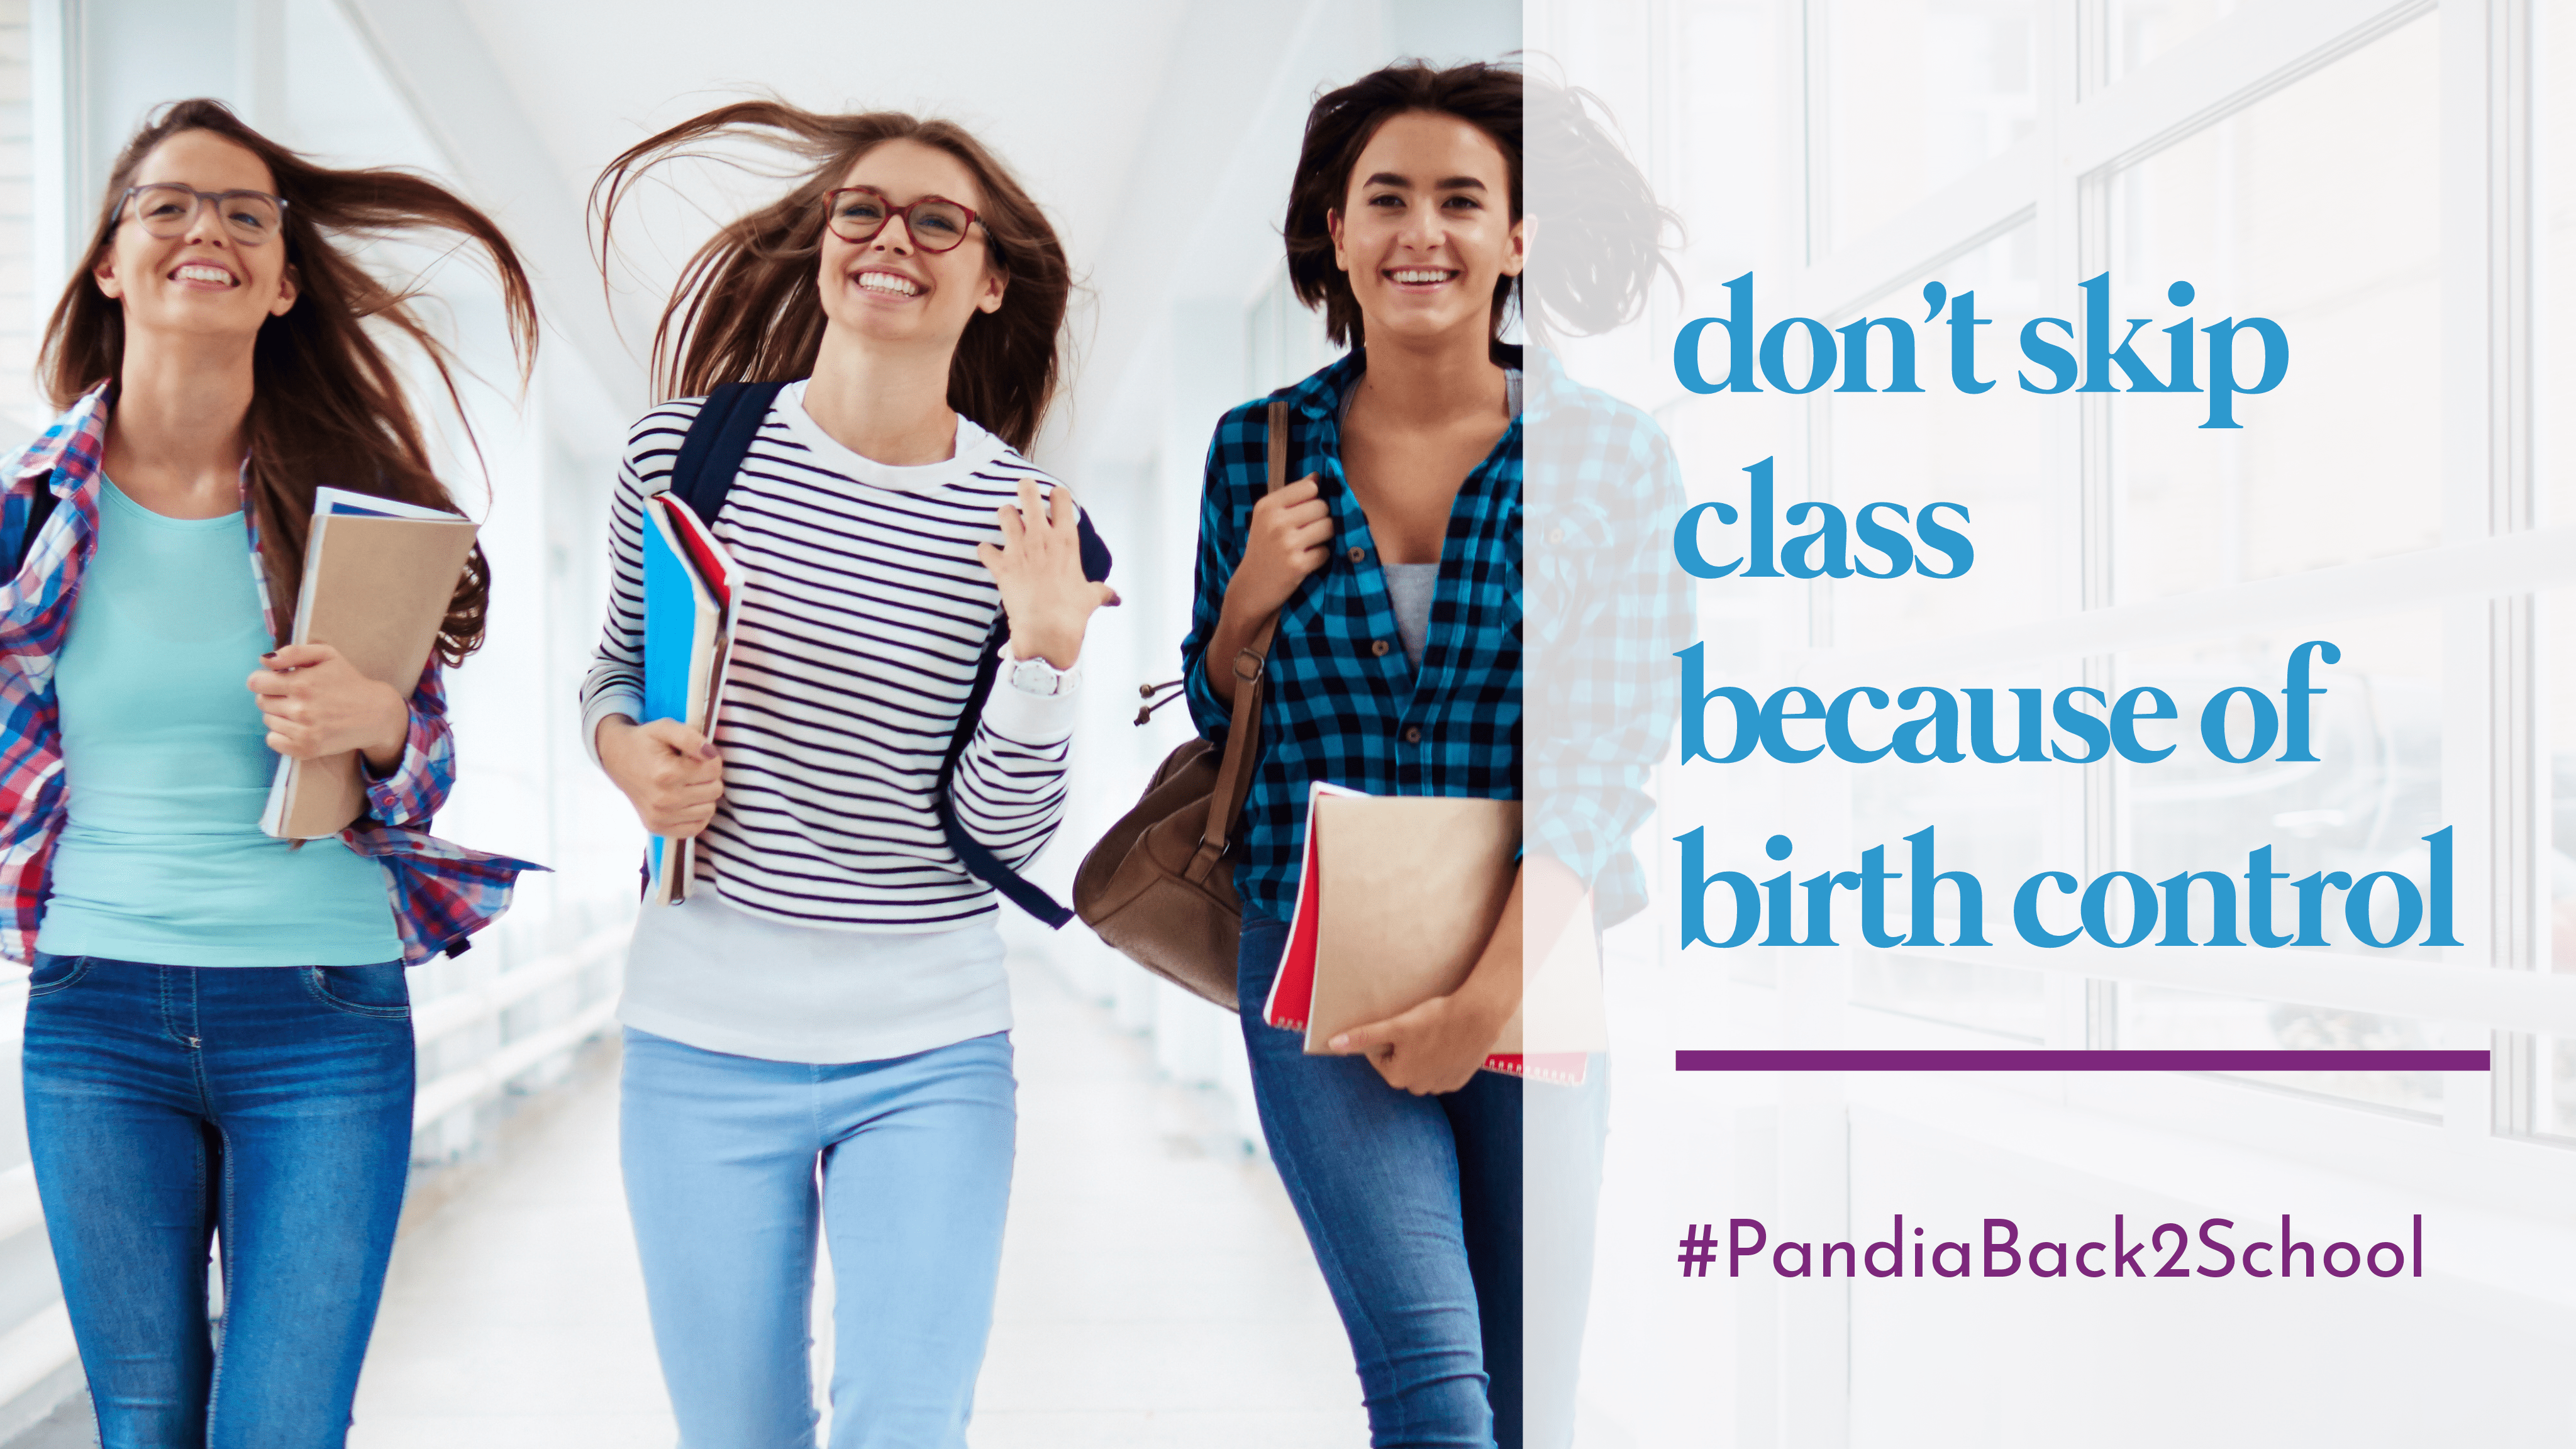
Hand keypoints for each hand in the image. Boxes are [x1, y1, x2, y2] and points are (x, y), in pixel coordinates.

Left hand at [247, 643, 409, 769]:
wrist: (376, 714)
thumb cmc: (349, 681)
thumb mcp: (327, 655)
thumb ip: (293, 652)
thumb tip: (264, 661)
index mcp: (302, 683)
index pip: (255, 682)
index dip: (265, 679)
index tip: (278, 680)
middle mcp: (300, 709)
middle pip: (260, 701)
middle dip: (274, 696)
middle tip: (296, 696)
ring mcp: (303, 732)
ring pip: (268, 720)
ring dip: (280, 715)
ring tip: (303, 711)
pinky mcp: (306, 749)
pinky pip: (273, 741)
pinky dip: (281, 735)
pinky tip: (299, 727)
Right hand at [596, 716, 723, 837]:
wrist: (617, 759)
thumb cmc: (644, 742)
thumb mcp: (665, 727)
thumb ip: (690, 737)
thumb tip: (711, 754)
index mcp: (666, 773)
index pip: (714, 769)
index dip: (711, 758)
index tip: (697, 755)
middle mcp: (663, 799)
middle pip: (715, 790)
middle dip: (709, 777)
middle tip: (692, 769)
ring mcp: (659, 817)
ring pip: (709, 809)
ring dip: (704, 795)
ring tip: (688, 783)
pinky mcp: (657, 828)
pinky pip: (696, 827)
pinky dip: (696, 814)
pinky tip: (686, 800)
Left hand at [977, 480, 1115, 668]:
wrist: (1047, 630)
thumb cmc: (1072, 612)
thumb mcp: (1091, 598)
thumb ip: (1103, 592)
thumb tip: (1116, 598)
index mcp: (1066, 540)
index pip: (1061, 499)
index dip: (1057, 494)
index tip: (1054, 497)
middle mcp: (1041, 538)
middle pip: (1028, 494)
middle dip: (1025, 488)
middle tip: (1025, 489)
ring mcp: (1019, 549)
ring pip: (1004, 513)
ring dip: (1005, 516)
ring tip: (1008, 521)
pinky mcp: (1001, 565)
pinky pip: (985, 548)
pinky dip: (986, 551)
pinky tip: (991, 555)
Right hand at [1201, 476, 1330, 710]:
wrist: (1250, 589)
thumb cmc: (1263, 550)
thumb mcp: (1267, 519)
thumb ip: (1292, 497)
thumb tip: (1318, 477)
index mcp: (1267, 506)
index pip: (1310, 487)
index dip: (1315, 500)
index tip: (1307, 513)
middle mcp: (1275, 522)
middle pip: (1323, 507)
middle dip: (1322, 520)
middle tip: (1309, 534)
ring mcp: (1286, 544)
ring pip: (1328, 527)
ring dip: (1325, 538)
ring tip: (1308, 547)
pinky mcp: (1297, 565)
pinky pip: (1326, 552)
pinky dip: (1321, 558)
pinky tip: (1306, 562)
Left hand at [1328, 991, 1510, 1095]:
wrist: (1478, 1016)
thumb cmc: (1434, 1019)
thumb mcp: (1395, 1026)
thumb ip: (1363, 1037)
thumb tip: (1332, 1044)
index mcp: (1398, 1077)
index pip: (1380, 1056)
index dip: (1388, 1038)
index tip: (1403, 1025)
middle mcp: (1417, 1088)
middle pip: (1401, 1063)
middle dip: (1405, 1047)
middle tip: (1418, 1027)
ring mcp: (1440, 1086)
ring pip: (1421, 1067)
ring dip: (1423, 1053)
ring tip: (1435, 1033)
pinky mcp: (1457, 1081)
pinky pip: (1441, 1070)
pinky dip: (1441, 1058)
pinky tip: (1448, 1042)